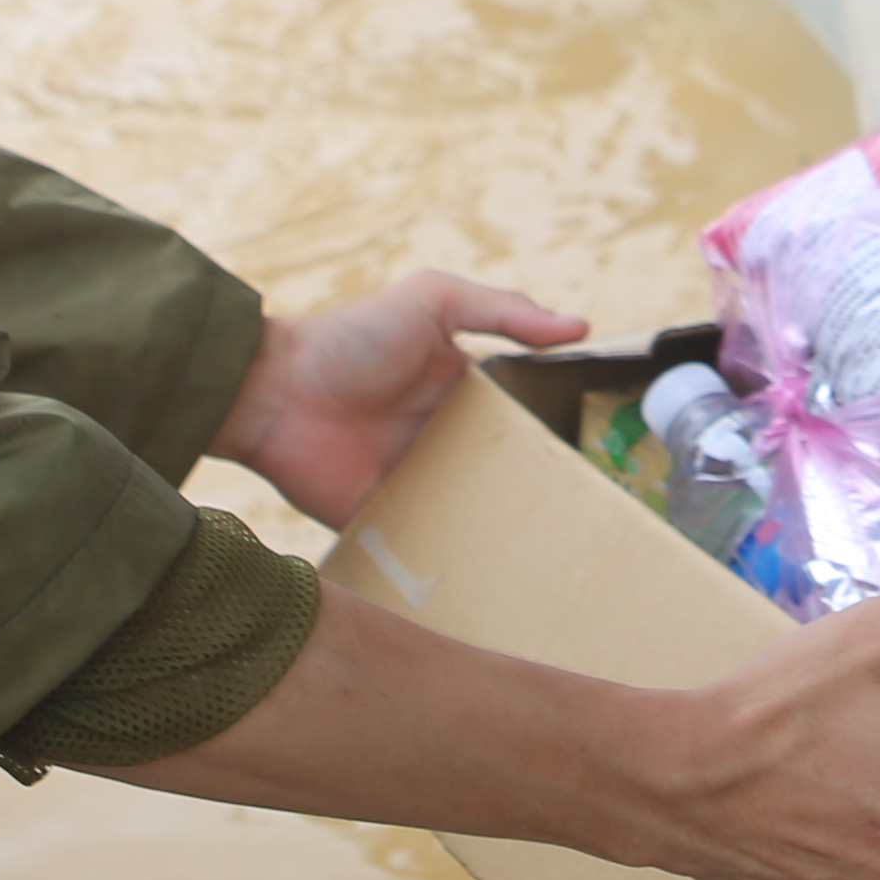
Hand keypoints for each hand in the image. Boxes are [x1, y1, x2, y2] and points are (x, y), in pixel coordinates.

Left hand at [210, 268, 586, 524]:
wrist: (275, 394)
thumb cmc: (352, 337)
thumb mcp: (433, 300)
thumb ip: (503, 310)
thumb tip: (580, 325)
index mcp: (464, 390)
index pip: (525, 415)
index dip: (560, 433)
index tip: (604, 456)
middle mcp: (447, 439)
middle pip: (510, 471)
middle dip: (546, 493)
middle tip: (598, 519)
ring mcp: (419, 482)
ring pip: (480, 513)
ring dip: (512, 530)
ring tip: (563, 558)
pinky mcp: (388, 521)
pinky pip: (431, 546)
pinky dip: (460, 559)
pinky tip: (503, 578)